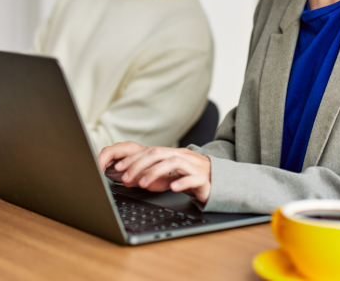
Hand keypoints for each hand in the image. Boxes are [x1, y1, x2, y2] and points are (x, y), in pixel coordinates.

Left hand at [97, 141, 211, 203]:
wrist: (220, 182)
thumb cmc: (192, 178)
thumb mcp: (171, 174)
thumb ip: (154, 173)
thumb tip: (131, 178)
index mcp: (172, 154)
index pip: (150, 152)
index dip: (133, 159)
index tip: (118, 167)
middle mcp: (182, 157)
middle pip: (158, 154)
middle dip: (139, 165)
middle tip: (126, 178)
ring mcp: (194, 166)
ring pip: (174, 163)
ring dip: (155, 172)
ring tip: (143, 184)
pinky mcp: (204, 179)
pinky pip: (193, 178)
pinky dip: (182, 182)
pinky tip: (172, 188)